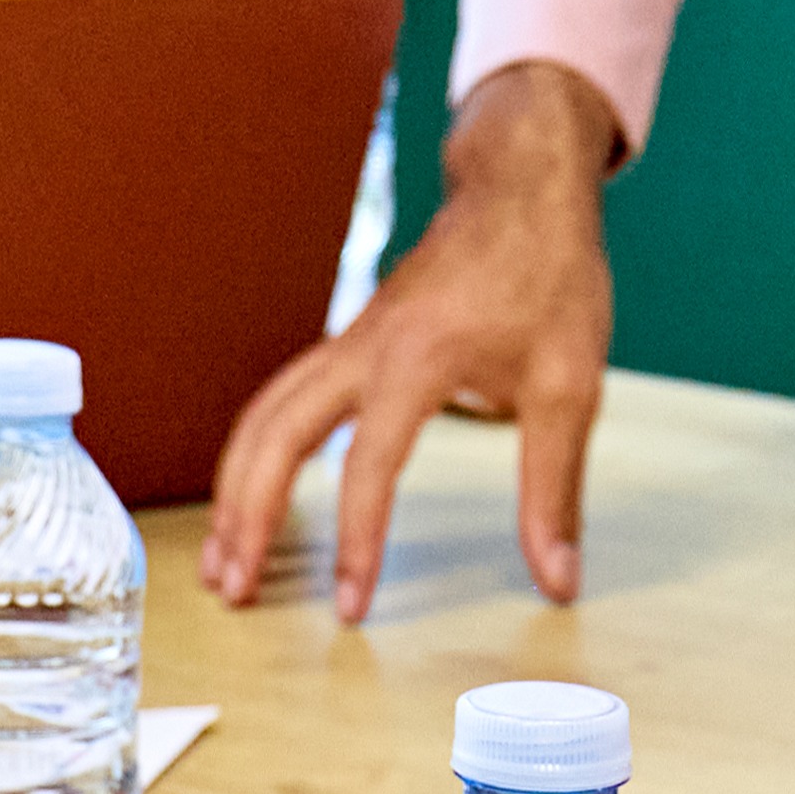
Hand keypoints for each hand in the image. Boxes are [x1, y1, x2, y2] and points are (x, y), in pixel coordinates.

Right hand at [204, 62, 622, 617]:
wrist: (522, 186)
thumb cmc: (550, 274)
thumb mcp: (570, 384)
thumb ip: (554, 489)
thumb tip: (558, 580)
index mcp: (416, 358)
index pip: (367, 465)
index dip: (357, 543)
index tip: (348, 607)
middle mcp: (365, 347)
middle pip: (275, 433)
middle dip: (246, 514)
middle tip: (233, 590)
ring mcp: (351, 340)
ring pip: (265, 415)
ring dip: (236, 486)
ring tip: (224, 561)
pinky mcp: (354, 340)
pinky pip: (283, 398)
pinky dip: (258, 451)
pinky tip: (255, 495)